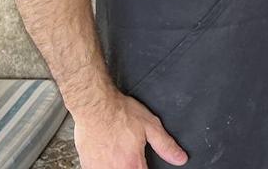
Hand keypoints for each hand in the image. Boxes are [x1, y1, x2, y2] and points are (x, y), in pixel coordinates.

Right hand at [73, 91, 187, 167]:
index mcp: (132, 163)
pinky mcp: (87, 165)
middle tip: (131, 155)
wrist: (95, 105)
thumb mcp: (150, 126)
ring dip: (119, 166)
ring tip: (120, 154)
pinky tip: (108, 156)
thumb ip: (166, 145)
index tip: (143, 163)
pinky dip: (105, 166)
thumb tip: (180, 158)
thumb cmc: (119, 112)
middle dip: (134, 166)